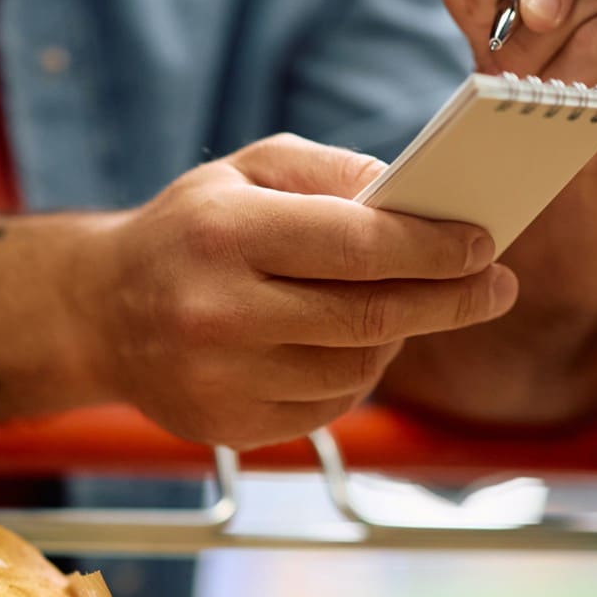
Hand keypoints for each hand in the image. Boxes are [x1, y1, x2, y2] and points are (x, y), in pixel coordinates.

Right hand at [77, 133, 514, 448]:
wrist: (100, 313)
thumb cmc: (188, 232)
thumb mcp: (245, 171)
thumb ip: (331, 172)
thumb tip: (412, 201)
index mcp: (225, 233)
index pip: (357, 245)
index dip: (432, 248)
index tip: (483, 246)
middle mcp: (217, 311)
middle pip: (370, 316)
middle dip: (448, 300)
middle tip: (495, 288)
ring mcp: (220, 378)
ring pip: (356, 366)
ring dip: (397, 336)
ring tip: (405, 307)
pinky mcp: (227, 425)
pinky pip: (328, 405)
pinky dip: (356, 373)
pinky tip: (347, 345)